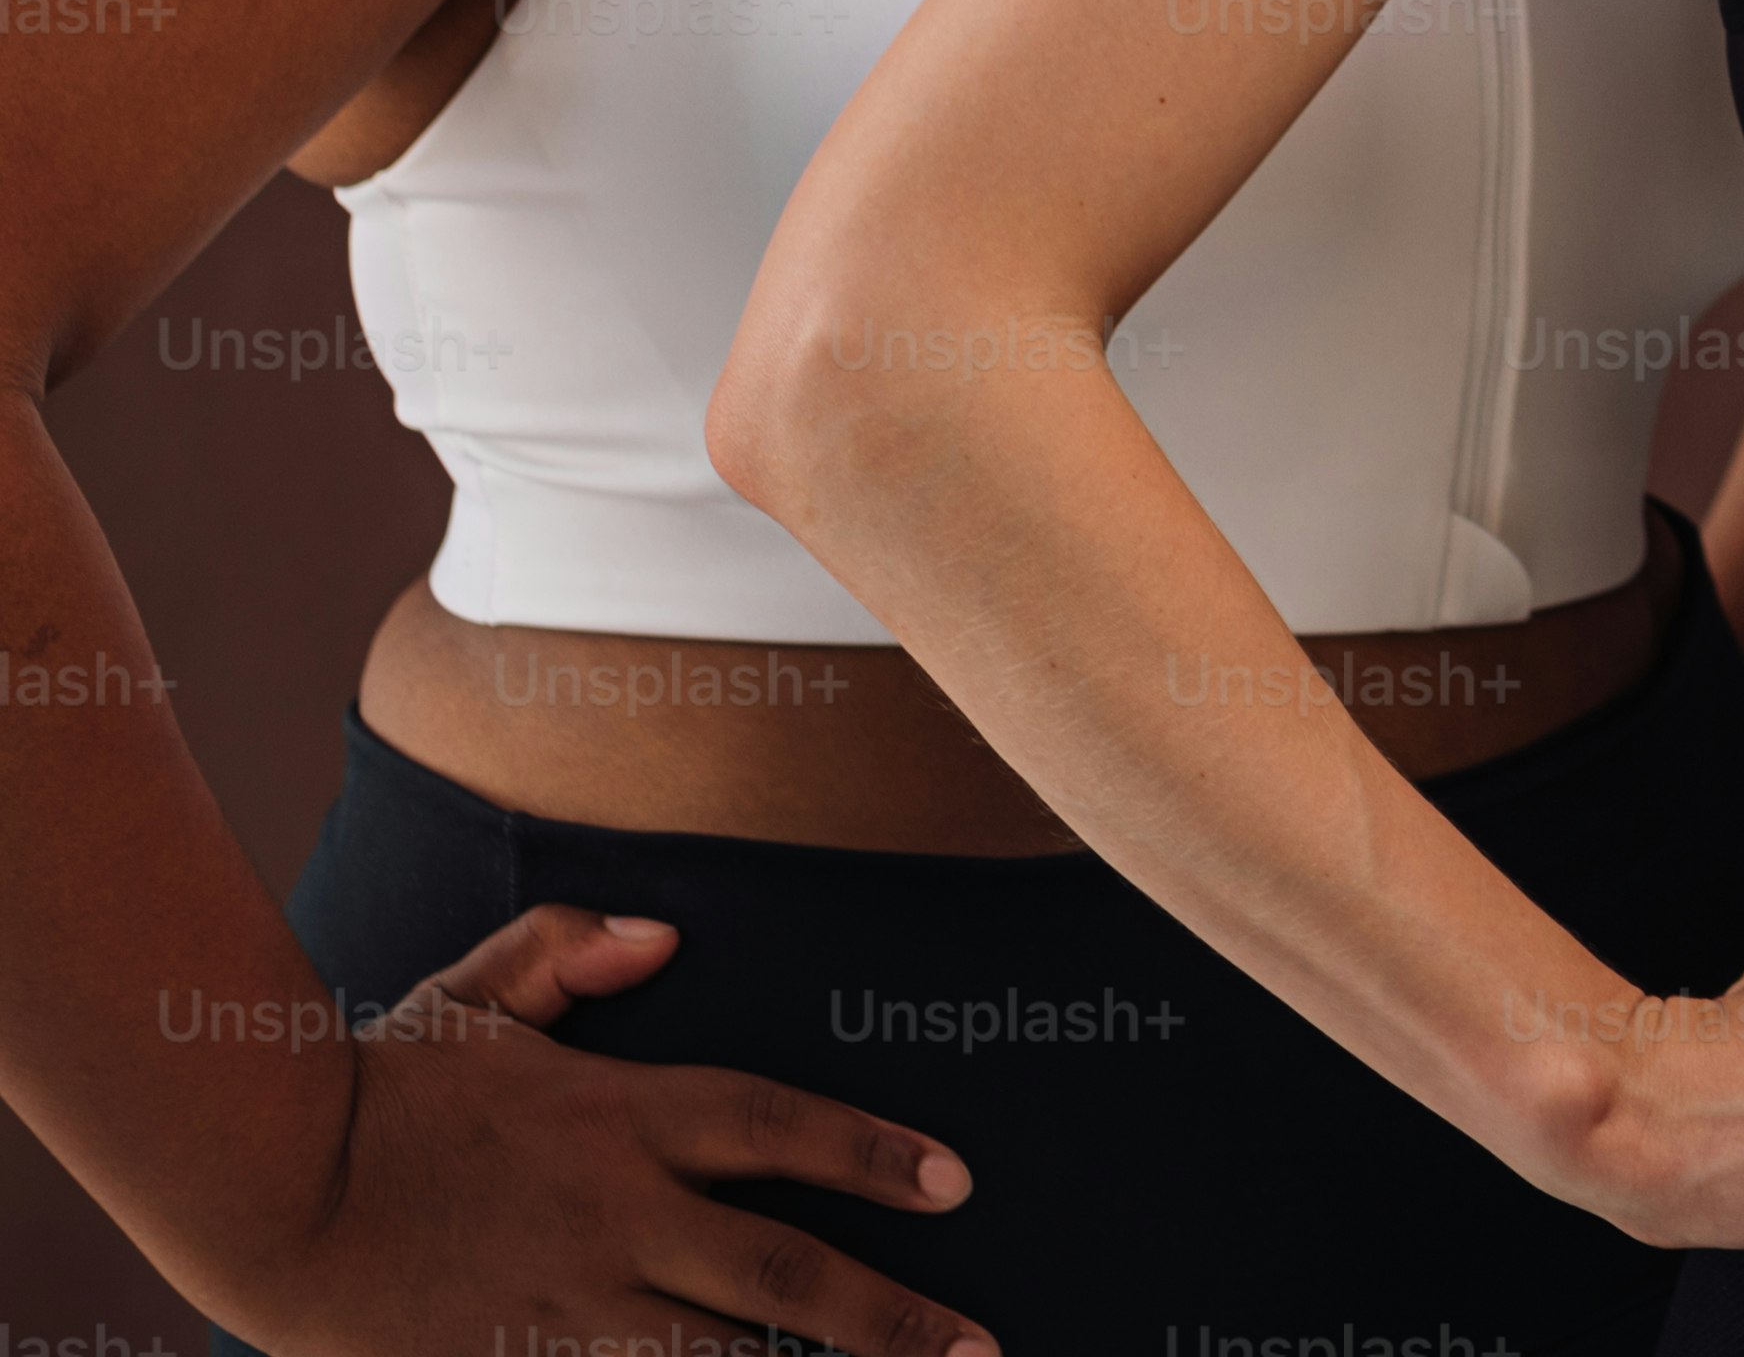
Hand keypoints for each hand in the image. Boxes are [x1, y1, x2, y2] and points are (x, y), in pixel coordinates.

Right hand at [207, 903, 986, 1356]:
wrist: (259, 1192)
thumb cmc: (374, 1090)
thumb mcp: (472, 998)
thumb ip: (565, 952)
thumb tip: (658, 933)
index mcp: (619, 1119)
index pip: (780, 1128)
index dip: (872, 1154)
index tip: (955, 1182)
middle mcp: (613, 1217)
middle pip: (779, 1273)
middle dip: (889, 1319)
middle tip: (979, 1349)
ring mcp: (565, 1304)